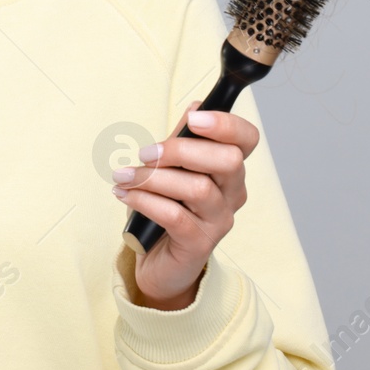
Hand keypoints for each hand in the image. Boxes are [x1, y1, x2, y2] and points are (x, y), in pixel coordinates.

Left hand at [113, 100, 258, 309]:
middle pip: (227, 160)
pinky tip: (125, 195)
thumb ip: (185, 140)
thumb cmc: (167, 211)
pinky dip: (145, 201)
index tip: (193, 118)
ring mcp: (219, 221)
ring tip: (124, 176)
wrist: (161, 265)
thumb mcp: (173, 170)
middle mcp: (232, 194)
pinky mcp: (199, 244)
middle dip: (182, 150)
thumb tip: (196, 105)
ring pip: (197, 188)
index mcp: (229, 170)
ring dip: (153, 177)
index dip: (226, 124)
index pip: (246, 140)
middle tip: (145, 153)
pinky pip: (175, 216)